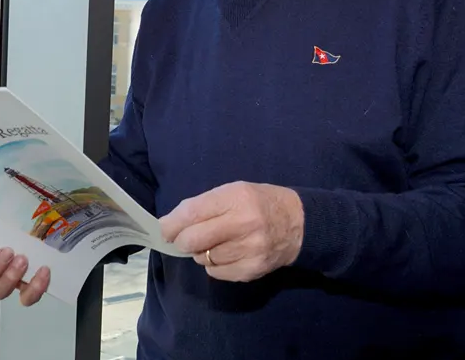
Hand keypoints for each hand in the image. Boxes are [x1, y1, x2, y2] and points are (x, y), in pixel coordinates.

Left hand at [158, 181, 304, 281]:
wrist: (299, 224)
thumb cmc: (259, 202)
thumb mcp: (234, 191)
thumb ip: (204, 205)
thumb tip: (171, 224)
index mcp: (236, 198)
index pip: (192, 213)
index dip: (172, 224)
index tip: (165, 229)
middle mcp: (244, 224)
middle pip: (193, 240)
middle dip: (182, 241)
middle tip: (185, 238)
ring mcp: (250, 249)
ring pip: (204, 258)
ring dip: (202, 252)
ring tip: (216, 242)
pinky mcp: (252, 270)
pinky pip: (216, 273)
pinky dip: (215, 265)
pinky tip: (227, 254)